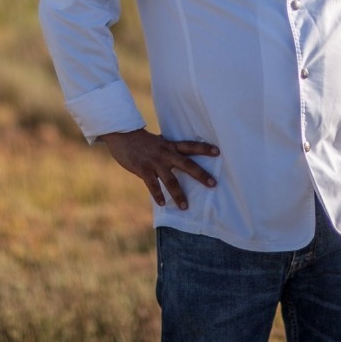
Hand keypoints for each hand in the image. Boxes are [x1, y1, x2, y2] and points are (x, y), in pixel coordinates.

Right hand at [99, 128, 217, 209]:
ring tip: (185, 206)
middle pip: (187, 164)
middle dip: (201, 175)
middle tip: (213, 184)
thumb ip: (168, 151)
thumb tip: (178, 159)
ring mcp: (155, 162)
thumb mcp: (159, 142)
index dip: (204, 148)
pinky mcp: (143, 169)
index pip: (191, 146)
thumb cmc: (141, 141)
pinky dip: (157, 194)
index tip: (218, 152)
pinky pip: (152, 184)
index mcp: (170, 146)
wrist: (122, 135)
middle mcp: (166, 153)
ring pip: (170, 180)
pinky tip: (162, 203)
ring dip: (178, 194)